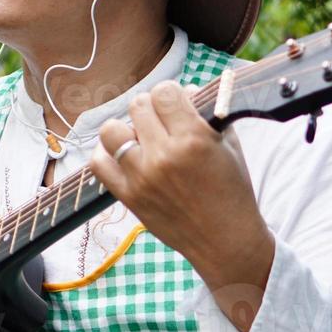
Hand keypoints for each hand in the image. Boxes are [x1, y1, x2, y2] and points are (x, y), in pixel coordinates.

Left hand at [89, 81, 274, 331]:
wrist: (225, 241)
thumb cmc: (232, 191)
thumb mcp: (229, 146)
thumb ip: (206, 113)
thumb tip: (183, 90)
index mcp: (193, 139)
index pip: (164, 92)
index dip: (170, 94)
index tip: (176, 104)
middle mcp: (163, 156)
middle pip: (138, 106)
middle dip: (151, 110)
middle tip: (162, 123)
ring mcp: (141, 177)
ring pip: (112, 130)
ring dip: (126, 129)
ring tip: (141, 139)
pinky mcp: (128, 196)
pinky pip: (98, 163)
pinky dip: (106, 155)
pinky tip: (122, 156)